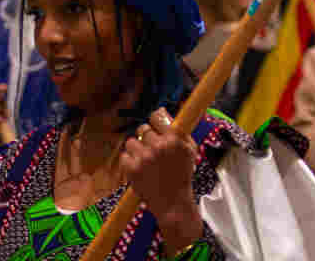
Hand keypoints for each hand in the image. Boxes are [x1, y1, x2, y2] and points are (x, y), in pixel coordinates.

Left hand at [120, 108, 202, 256]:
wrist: (173, 203)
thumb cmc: (182, 175)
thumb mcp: (190, 150)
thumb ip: (179, 129)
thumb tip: (162, 111)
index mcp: (174, 139)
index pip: (156, 116)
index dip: (155, 121)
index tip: (155, 127)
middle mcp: (158, 146)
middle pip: (143, 129)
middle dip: (147, 138)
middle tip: (153, 151)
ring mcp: (143, 157)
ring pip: (131, 141)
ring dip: (137, 149)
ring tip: (146, 161)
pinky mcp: (131, 169)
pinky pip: (124, 155)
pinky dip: (129, 162)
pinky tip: (140, 169)